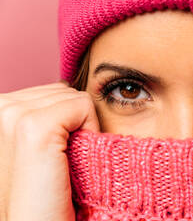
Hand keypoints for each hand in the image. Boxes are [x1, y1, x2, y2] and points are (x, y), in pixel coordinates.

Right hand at [0, 80, 99, 220]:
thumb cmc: (43, 193)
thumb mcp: (36, 148)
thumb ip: (43, 115)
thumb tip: (66, 89)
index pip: (49, 92)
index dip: (65, 120)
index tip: (53, 155)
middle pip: (62, 91)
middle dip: (72, 122)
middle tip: (59, 161)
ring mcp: (12, 115)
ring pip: (73, 97)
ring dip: (80, 127)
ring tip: (62, 162)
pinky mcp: (34, 127)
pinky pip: (83, 104)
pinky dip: (91, 129)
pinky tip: (74, 159)